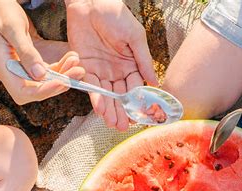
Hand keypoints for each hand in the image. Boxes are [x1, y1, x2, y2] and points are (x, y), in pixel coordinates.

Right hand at [0, 0, 84, 103]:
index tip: (61, 82)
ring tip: (78, 66)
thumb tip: (40, 74)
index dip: (43, 91)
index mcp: (3, 69)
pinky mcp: (27, 65)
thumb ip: (26, 52)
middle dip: (58, 84)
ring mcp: (19, 71)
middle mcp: (10, 75)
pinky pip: (44, 72)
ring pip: (43, 83)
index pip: (23, 92)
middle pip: (36, 91)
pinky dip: (59, 69)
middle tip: (78, 73)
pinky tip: (70, 60)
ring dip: (62, 77)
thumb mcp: (13, 28)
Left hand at [66, 0, 156, 130]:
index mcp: (131, 64)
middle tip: (124, 126)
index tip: (140, 116)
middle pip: (120, 96)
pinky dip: (96, 98)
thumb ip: (143, 61)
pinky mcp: (85, 69)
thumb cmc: (115, 13)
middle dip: (122, 111)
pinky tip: (100, 109)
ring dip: (109, 110)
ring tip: (113, 123)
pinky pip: (91, 87)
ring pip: (106, 95)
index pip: (135, 88)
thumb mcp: (134, 36)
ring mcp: (101, 71)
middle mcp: (117, 71)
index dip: (137, 102)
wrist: (89, 2)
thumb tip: (155, 82)